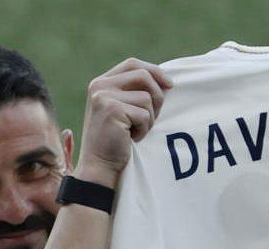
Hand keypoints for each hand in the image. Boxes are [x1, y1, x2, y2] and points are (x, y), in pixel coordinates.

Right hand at [75, 58, 173, 184]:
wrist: (98, 165)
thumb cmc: (115, 140)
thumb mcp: (122, 109)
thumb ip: (134, 92)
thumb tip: (167, 81)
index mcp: (102, 82)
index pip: (133, 64)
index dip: (155, 71)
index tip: (170, 85)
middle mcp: (100, 85)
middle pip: (143, 76)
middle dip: (157, 96)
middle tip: (153, 116)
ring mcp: (104, 97)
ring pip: (147, 98)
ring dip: (149, 118)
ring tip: (136, 131)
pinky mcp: (112, 110)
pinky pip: (144, 115)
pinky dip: (144, 130)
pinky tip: (132, 138)